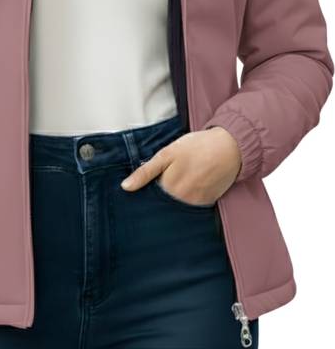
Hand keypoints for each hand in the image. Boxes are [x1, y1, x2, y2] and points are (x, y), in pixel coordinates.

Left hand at [120, 126, 241, 204]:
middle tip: (171, 176)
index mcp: (168, 187)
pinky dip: (189, 198)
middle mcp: (181, 200)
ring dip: (176, 197)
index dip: (146, 190)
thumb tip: (125, 187)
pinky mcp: (208, 204)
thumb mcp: (167, 153)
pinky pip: (192, 207)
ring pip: (177, 206)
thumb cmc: (197, 146)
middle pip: (163, 203)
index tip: (147, 185)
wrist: (229, 147)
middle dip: (161, 194)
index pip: (150, 197)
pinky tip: (193, 184)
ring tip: (184, 178)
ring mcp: (196, 204)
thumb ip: (145, 171)